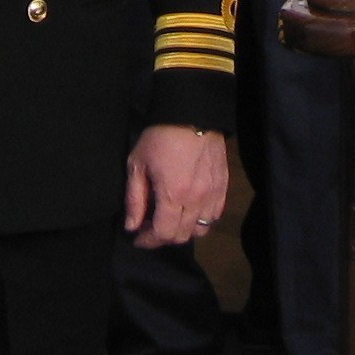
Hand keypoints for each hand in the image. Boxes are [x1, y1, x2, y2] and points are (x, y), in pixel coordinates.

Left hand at [123, 124, 229, 248]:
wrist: (192, 113)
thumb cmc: (159, 136)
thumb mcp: (137, 164)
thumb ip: (135, 199)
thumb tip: (132, 226)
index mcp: (173, 195)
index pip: (164, 234)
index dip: (149, 241)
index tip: (137, 237)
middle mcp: (196, 200)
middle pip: (182, 236)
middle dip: (163, 237)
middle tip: (150, 228)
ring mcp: (213, 194)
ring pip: (201, 229)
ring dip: (184, 230)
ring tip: (171, 219)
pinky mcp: (223, 186)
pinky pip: (215, 215)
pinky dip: (202, 220)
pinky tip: (190, 210)